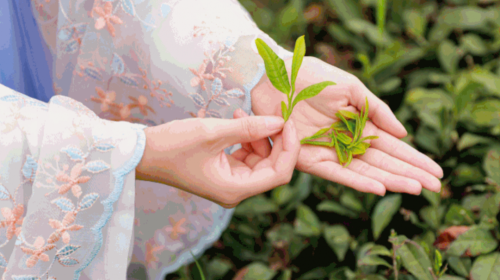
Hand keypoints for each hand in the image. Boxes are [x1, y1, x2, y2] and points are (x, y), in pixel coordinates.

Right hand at [135, 111, 299, 207]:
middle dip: (275, 139)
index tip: (288, 122)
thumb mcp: (213, 132)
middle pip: (272, 167)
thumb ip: (250, 128)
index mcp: (235, 189)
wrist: (143, 153)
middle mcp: (236, 191)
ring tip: (242, 113)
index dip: (289, 148)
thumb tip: (279, 120)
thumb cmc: (173, 145)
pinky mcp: (223, 172)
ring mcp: (230, 182)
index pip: (279, 174)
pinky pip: (245, 156)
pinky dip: (246, 138)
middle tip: (272, 113)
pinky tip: (237, 119)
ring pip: (259, 160)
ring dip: (258, 135)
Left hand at [251, 56, 442, 195]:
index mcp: (357, 124)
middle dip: (408, 173)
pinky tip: (379, 188)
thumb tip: (404, 133)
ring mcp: (328, 151)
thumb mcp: (351, 88)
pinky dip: (357, 182)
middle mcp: (345, 142)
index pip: (391, 146)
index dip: (413, 159)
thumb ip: (376, 110)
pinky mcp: (308, 158)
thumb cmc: (312, 76)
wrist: (277, 76)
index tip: (436, 171)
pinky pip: (336, 173)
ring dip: (389, 180)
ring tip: (415, 189)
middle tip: (436, 187)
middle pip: (381, 162)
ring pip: (363, 171)